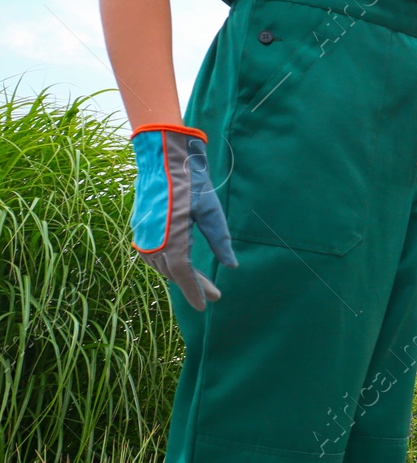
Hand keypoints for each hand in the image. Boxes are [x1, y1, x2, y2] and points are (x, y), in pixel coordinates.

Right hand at [130, 124, 237, 310]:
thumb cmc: (191, 182)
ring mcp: (143, 233)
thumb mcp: (212, 211)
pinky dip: (168, 264)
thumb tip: (231, 265)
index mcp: (171, 235)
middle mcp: (153, 238)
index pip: (183, 272)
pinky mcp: (140, 227)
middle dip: (193, 285)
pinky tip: (181, 266)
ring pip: (162, 265)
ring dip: (180, 275)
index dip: (194, 290)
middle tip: (215, 295)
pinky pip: (153, 254)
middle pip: (174, 271)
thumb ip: (220, 240)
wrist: (164, 157)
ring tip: (200, 283)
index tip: (206, 305)